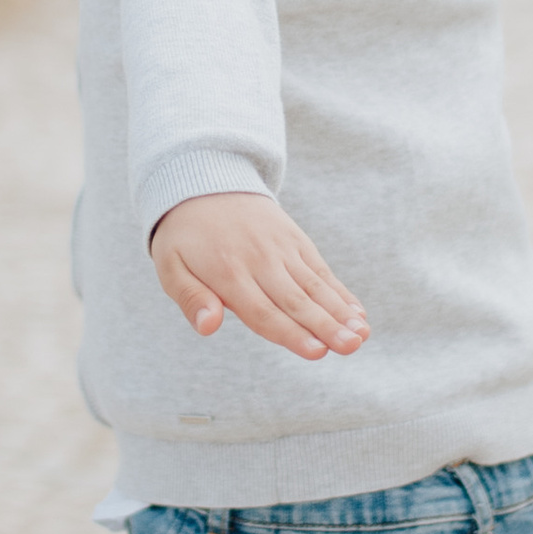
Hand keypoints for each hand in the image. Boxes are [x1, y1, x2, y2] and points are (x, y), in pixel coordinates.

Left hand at [151, 192, 368, 358]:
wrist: (205, 181)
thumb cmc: (185, 236)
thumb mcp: (170, 266)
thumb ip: (190, 298)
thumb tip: (208, 327)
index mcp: (228, 272)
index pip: (263, 311)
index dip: (291, 334)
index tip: (317, 352)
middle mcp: (260, 260)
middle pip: (295, 300)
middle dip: (326, 326)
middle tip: (351, 347)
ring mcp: (282, 248)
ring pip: (314, 286)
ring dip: (340, 312)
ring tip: (362, 334)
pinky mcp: (296, 241)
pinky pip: (320, 269)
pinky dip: (340, 292)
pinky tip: (358, 313)